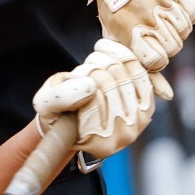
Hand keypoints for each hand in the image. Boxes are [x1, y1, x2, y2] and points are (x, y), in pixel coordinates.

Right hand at [33, 40, 172, 158]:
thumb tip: (90, 86)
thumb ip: (60, 96)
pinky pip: (140, 72)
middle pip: (112, 83)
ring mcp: (140, 122)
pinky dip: (123, 56)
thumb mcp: (46, 104)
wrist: (75, 118)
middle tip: (84, 68)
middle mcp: (124, 136)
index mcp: (100, 143)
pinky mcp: (148, 106)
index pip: (95, 97)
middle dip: (94, 67)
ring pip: (126, 74)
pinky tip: (107, 51)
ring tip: (94, 62)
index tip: (75, 75)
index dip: (82, 77)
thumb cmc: (58, 111)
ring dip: (107, 60)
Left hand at [70, 0, 194, 71]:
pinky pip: (194, 4)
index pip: (157, 61)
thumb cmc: (118, 9)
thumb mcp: (120, 40)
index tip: (151, 49)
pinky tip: (173, 0)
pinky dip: (189, 6)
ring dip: (179, 23)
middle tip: (156, 27)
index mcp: (127, 28)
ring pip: (186, 26)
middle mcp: (144, 12)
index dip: (158, 57)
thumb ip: (144, 69)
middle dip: (168, 40)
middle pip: (175, 45)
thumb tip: (168, 96)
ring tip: (164, 13)